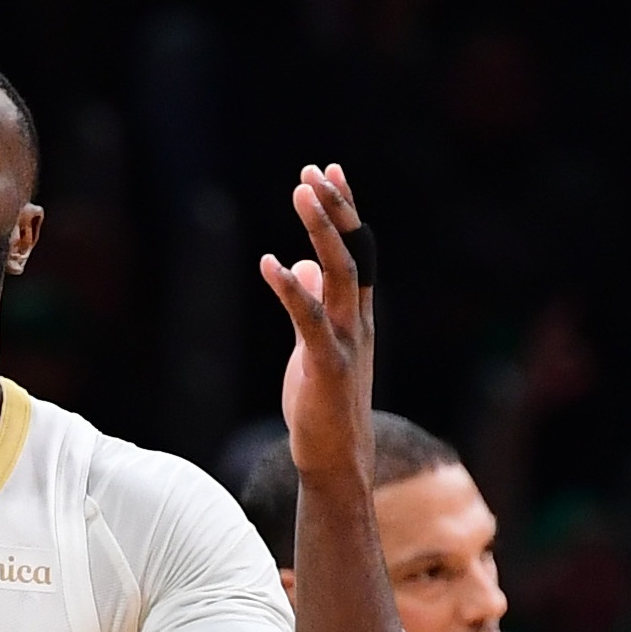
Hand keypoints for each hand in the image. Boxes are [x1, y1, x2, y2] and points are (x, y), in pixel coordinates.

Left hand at [261, 162, 374, 484]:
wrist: (336, 460)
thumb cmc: (325, 405)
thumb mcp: (315, 345)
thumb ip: (311, 304)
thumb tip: (299, 264)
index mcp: (358, 315)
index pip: (357, 251)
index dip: (345, 210)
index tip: (329, 171)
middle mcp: (359, 321)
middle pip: (354, 251)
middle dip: (335, 208)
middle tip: (311, 172)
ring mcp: (347, 342)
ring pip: (341, 274)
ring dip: (321, 230)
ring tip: (300, 193)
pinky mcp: (327, 368)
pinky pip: (311, 321)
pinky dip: (292, 290)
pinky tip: (270, 264)